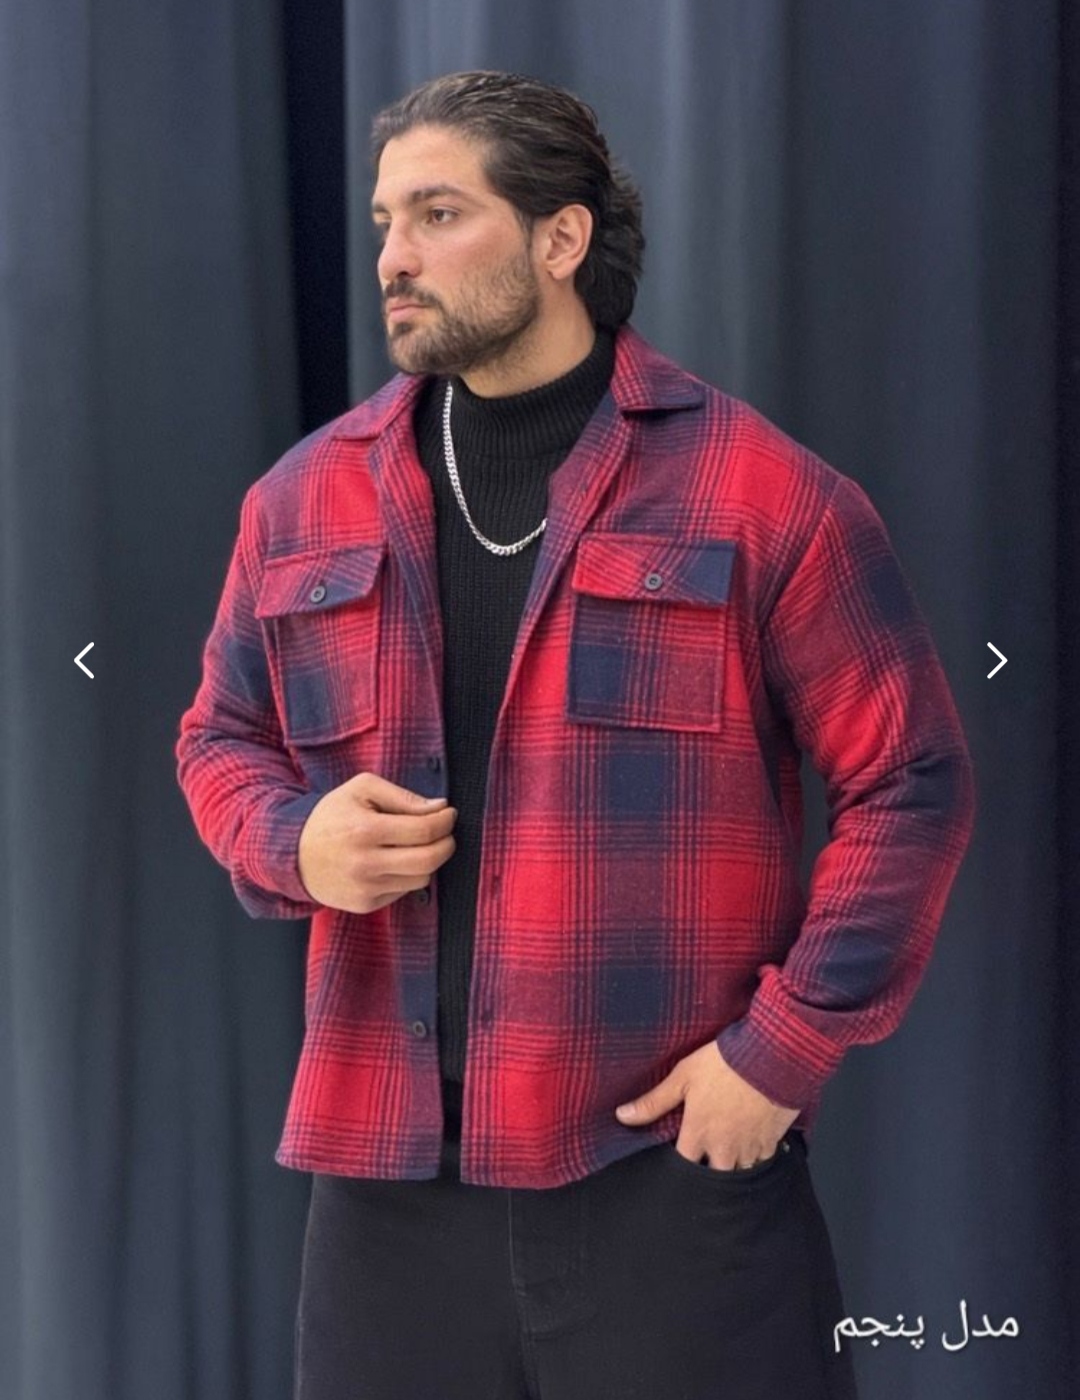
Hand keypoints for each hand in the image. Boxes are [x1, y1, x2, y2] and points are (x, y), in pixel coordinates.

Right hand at [297, 771, 456, 913]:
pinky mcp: (365, 904)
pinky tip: (393, 861)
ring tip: (416, 844)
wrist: (293, 853)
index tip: (448, 813)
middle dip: (447, 844)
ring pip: (421, 879)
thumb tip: (439, 807)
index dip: (445, 821)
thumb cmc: (332, 815)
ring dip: (428, 860)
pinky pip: (404, 891)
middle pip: (429, 860)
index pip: (423, 830)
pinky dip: (407, 875)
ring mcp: (365, 888)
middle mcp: (365, 864)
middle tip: (445, 832)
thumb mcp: (362, 789)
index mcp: (365, 830)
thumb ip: (402, 796)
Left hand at [614, 1040, 799, 1168]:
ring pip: (741, 1171)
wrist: (770, 1057)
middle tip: (708, 1154)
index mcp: (699, 1134)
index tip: (682, 1151)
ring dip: (734, 1165)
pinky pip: (763, 1160)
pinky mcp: (772, 1140)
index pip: (685, 1164)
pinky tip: (753, 1142)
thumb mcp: (683, 1077)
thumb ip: (654, 1102)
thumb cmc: (723, 1064)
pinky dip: (757, 1155)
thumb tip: (622, 1116)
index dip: (682, 1161)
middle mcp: (724, 1148)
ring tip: (730, 1150)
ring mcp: (750, 1147)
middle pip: (714, 1176)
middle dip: (710, 1169)